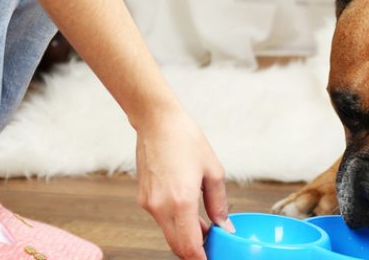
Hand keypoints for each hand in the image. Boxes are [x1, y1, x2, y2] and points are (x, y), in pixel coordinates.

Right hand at [135, 110, 234, 259]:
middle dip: (194, 251)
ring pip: (169, 234)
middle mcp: (161, 207)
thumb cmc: (185, 140)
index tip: (211, 259)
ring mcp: (149, 204)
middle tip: (211, 246)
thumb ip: (219, 203)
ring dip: (185, 236)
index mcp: (181, 202)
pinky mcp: (143, 198)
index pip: (190, 247)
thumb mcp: (213, 171)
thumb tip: (224, 226)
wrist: (157, 122)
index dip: (201, 259)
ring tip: (205, 227)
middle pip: (177, 246)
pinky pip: (161, 220)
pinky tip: (189, 213)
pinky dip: (175, 223)